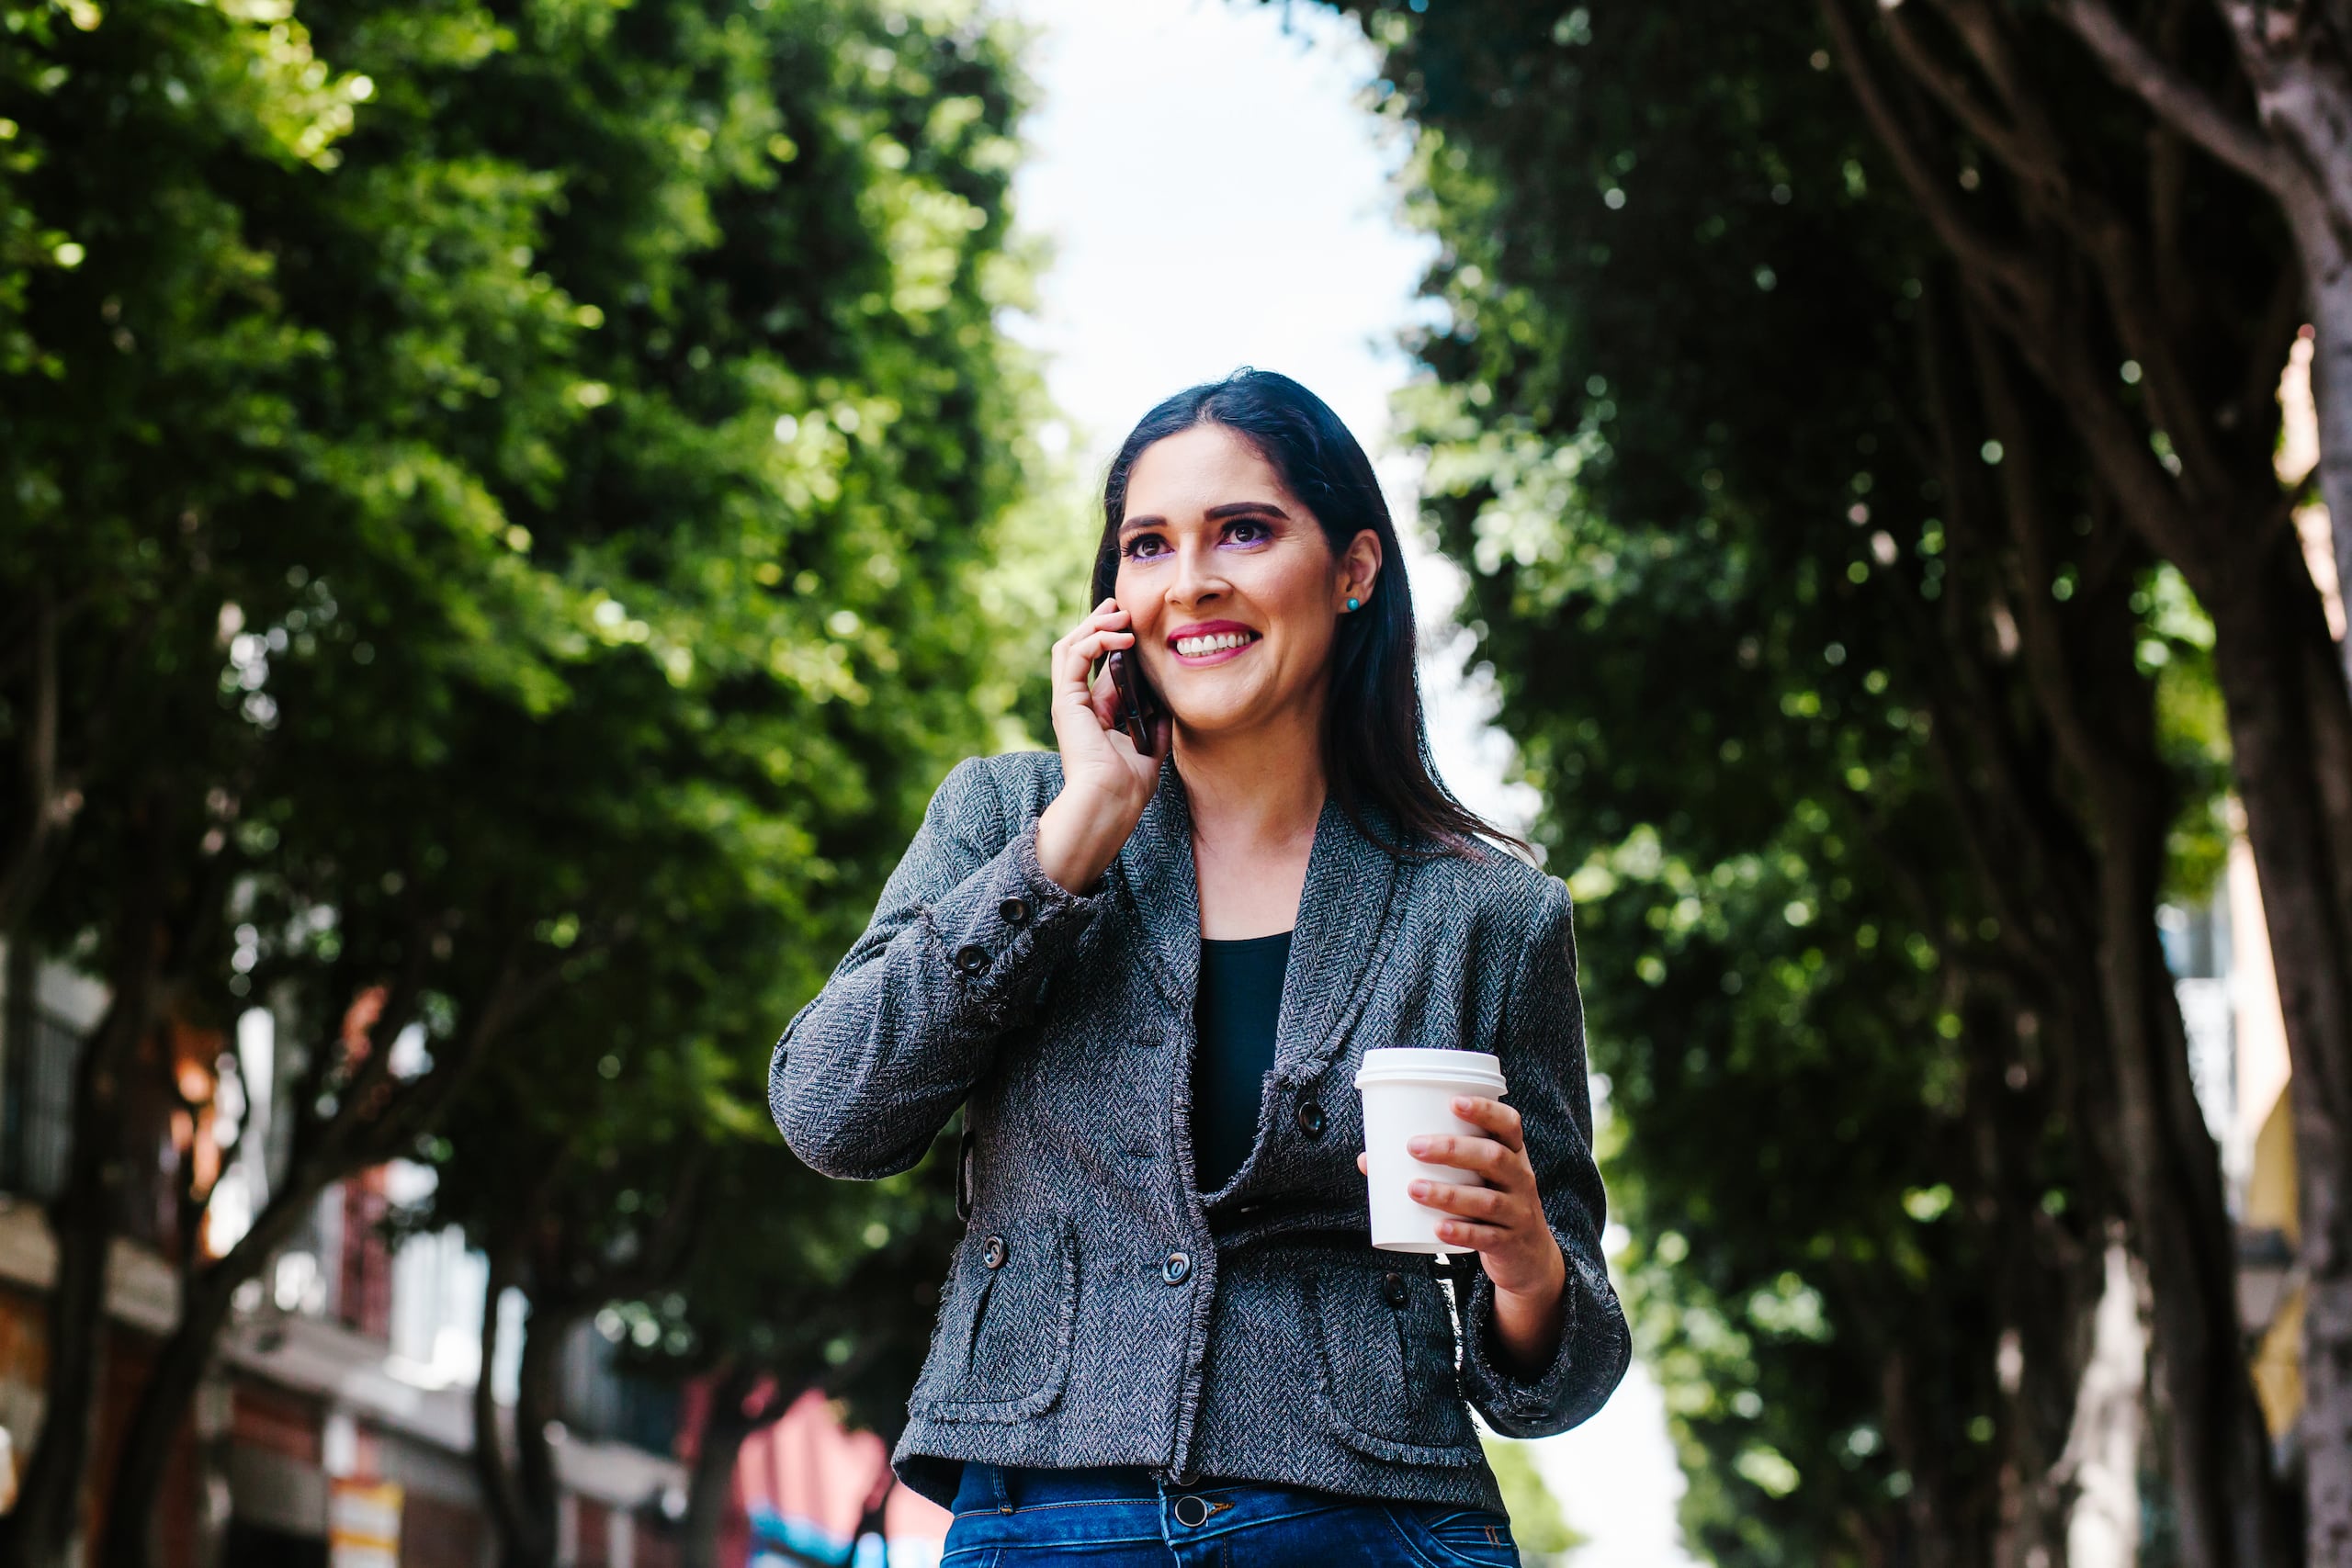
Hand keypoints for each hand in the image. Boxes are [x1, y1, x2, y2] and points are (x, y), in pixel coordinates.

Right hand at [1036, 598, 1169, 892]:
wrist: (1111, 801)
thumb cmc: (1129, 783)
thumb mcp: (1152, 741)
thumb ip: (1155, 718)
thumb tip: (1167, 695)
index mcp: (1092, 713)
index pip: (1098, 665)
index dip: (1114, 641)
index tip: (1135, 624)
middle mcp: (1076, 704)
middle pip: (1078, 649)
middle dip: (1099, 623)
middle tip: (1122, 606)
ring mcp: (1067, 702)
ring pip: (1070, 646)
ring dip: (1095, 625)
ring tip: (1121, 614)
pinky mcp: (1065, 701)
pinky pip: (1073, 657)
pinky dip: (1096, 640)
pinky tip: (1122, 636)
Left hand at [1356, 1095, 1565, 1374]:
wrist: (1528, 1257)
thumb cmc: (1489, 1203)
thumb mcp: (1474, 1180)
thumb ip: (1430, 1167)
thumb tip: (1367, 1159)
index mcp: (1513, 1155)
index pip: (1509, 1125)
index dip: (1486, 1110)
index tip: (1453, 1101)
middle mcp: (1521, 1180)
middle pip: (1495, 1158)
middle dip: (1454, 1149)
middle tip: (1414, 1145)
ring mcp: (1518, 1213)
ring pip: (1488, 1200)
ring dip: (1448, 1193)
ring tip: (1414, 1188)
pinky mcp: (1510, 1243)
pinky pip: (1487, 1237)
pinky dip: (1462, 1232)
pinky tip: (1438, 1228)